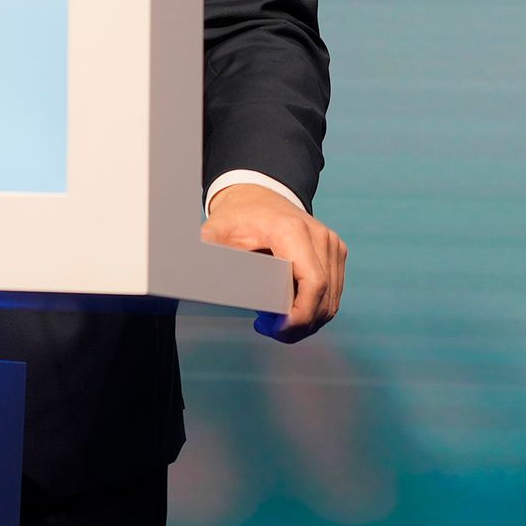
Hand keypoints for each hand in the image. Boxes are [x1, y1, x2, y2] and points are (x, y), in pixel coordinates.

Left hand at [203, 181, 348, 340]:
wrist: (257, 195)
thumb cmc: (236, 217)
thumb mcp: (215, 232)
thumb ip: (208, 256)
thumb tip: (189, 280)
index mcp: (291, 231)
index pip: (313, 285)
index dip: (299, 317)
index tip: (273, 329)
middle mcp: (319, 235)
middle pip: (323, 299)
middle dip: (297, 326)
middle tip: (266, 330)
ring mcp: (332, 244)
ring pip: (330, 302)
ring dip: (306, 322)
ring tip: (273, 322)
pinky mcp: (336, 252)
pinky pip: (332, 294)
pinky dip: (313, 310)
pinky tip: (286, 310)